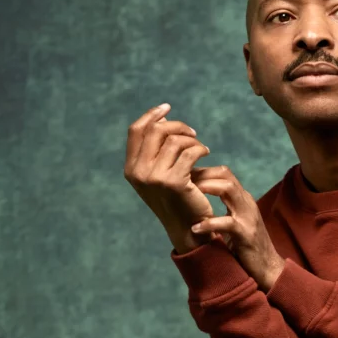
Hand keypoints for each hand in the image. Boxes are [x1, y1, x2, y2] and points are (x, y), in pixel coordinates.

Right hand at [123, 102, 214, 252]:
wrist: (187, 228)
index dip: (151, 115)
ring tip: (201, 147)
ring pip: (174, 140)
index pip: (136, 130)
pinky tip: (206, 152)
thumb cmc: (176, 199)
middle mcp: (138, 172)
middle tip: (192, 132)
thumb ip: (155, 150)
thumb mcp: (159, 174)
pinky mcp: (174, 182)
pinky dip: (200, 148)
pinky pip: (189, 152)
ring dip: (191, 139)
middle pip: (155, 131)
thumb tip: (162, 119)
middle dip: (176, 126)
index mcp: (131, 168)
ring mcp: (154, 177)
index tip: (167, 108)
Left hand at [189, 165, 285, 289]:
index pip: (223, 173)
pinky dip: (208, 224)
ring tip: (188, 194)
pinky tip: (195, 229)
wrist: (268, 268)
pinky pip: (227, 223)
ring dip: (205, 188)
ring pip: (228, 189)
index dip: (203, 170)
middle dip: (202, 174)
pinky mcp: (246, 234)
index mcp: (243, 200)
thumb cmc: (247, 247)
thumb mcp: (235, 221)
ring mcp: (248, 217)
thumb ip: (226, 208)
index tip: (183, 177)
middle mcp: (247, 203)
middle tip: (181, 181)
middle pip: (225, 175)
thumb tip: (199, 200)